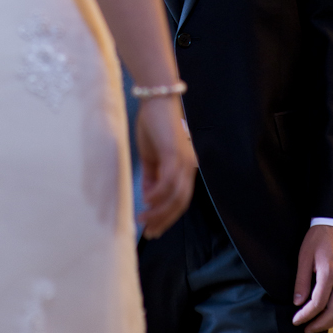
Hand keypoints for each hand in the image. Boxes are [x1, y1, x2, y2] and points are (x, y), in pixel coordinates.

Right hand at [135, 98, 195, 238]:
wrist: (156, 99)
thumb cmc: (153, 124)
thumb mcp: (151, 156)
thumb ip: (151, 176)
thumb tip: (148, 196)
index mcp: (184, 168)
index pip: (180, 199)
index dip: (168, 216)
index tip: (153, 229)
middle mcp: (188, 167)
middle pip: (181, 202)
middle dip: (165, 220)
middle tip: (149, 232)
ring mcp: (183, 161)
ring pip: (176, 196)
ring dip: (159, 211)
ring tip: (143, 219)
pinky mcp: (175, 154)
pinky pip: (168, 181)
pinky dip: (158, 194)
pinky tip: (146, 200)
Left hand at [292, 225, 332, 332]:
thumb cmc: (318, 237)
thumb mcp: (304, 256)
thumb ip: (301, 280)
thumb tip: (298, 303)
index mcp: (330, 272)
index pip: (318, 303)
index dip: (306, 315)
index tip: (296, 320)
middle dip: (319, 324)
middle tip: (305, 328)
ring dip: (330, 322)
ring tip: (315, 325)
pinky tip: (327, 315)